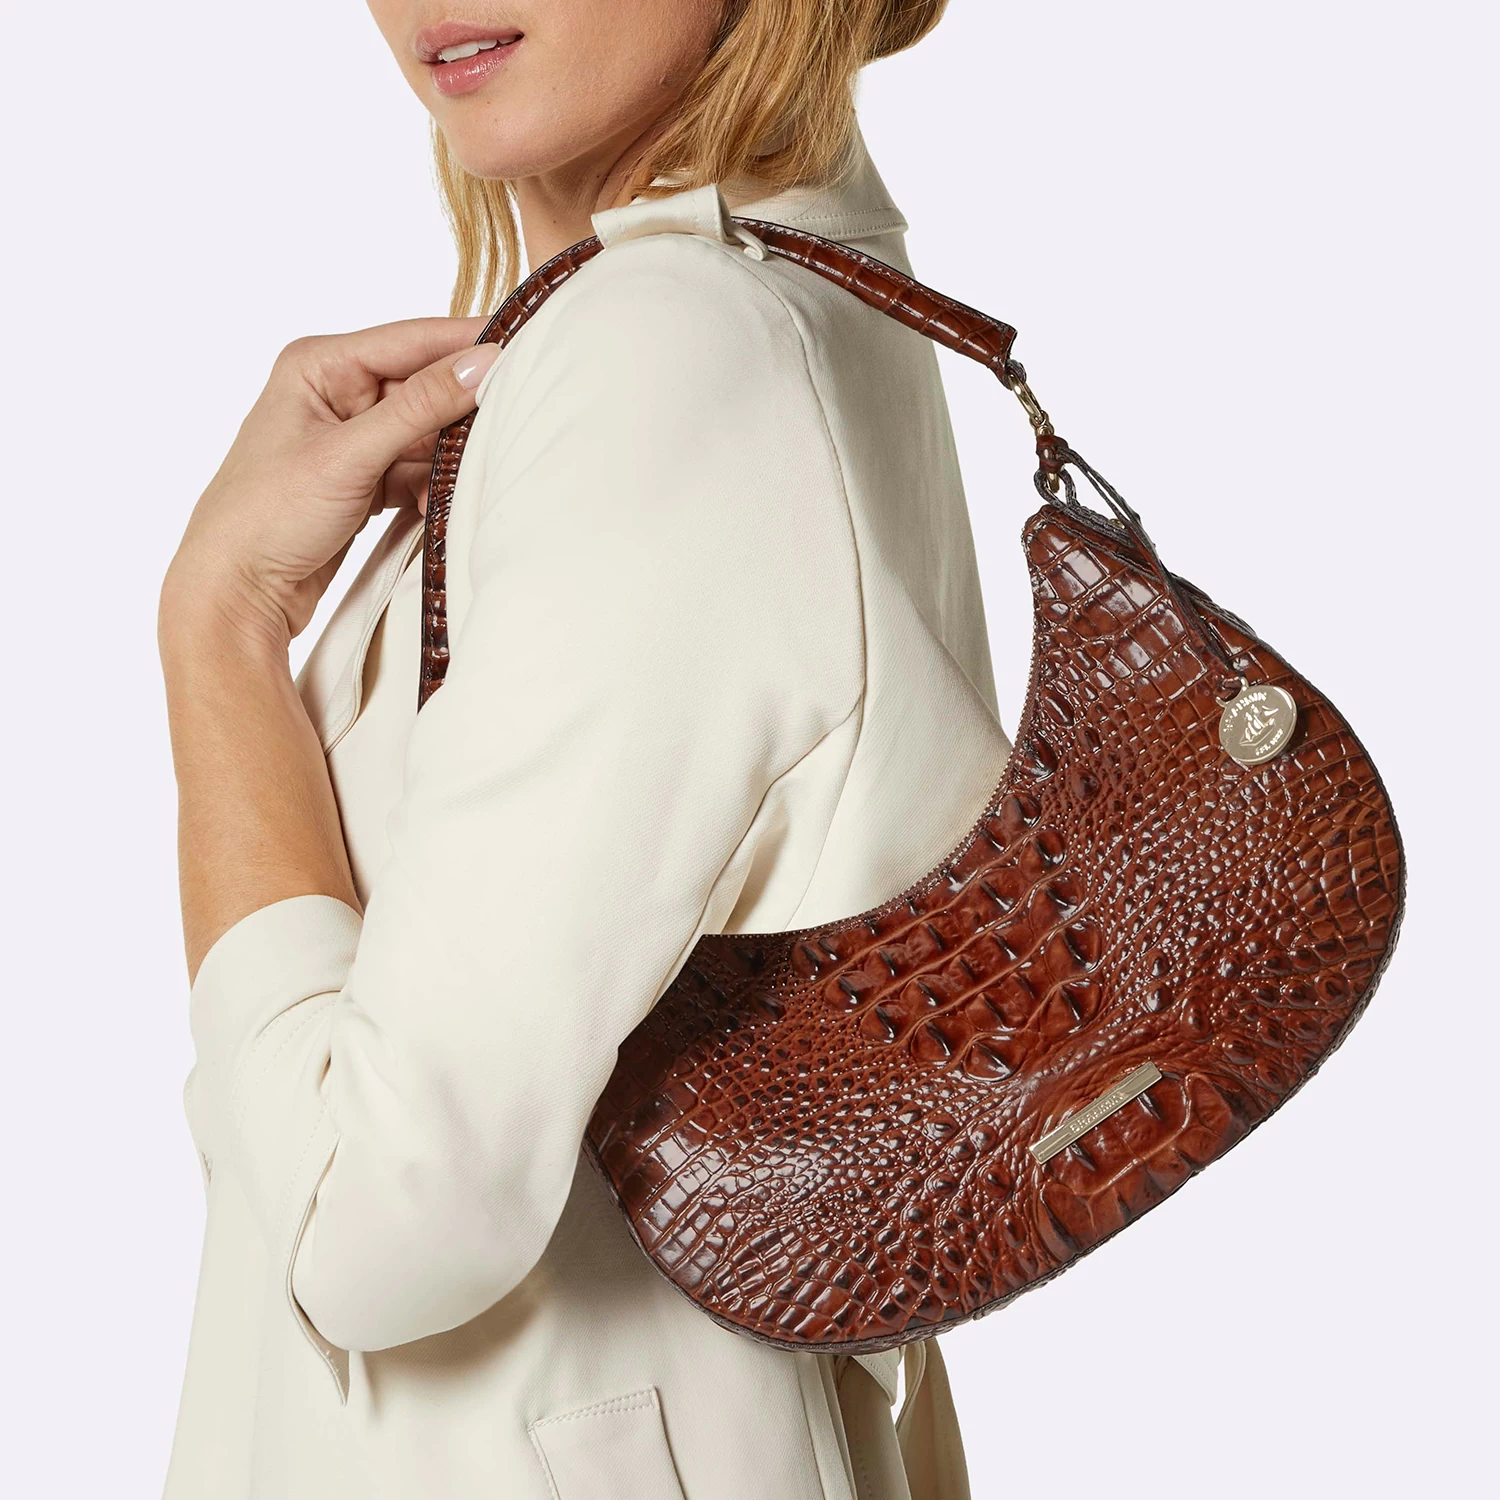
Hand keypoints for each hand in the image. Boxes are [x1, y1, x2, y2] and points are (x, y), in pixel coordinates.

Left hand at [162, 318, 497, 647]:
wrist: (236, 592)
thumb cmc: (265, 516)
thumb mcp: (349, 455)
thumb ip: (420, 407)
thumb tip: (482, 364)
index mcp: (319, 365)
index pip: (411, 339)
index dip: (467, 344)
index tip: (525, 348)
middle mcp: (335, 392)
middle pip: (424, 386)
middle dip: (462, 412)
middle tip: (510, 423)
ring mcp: (351, 438)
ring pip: (426, 433)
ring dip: (448, 459)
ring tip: (469, 478)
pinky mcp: (363, 478)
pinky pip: (417, 469)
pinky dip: (433, 488)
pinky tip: (436, 508)